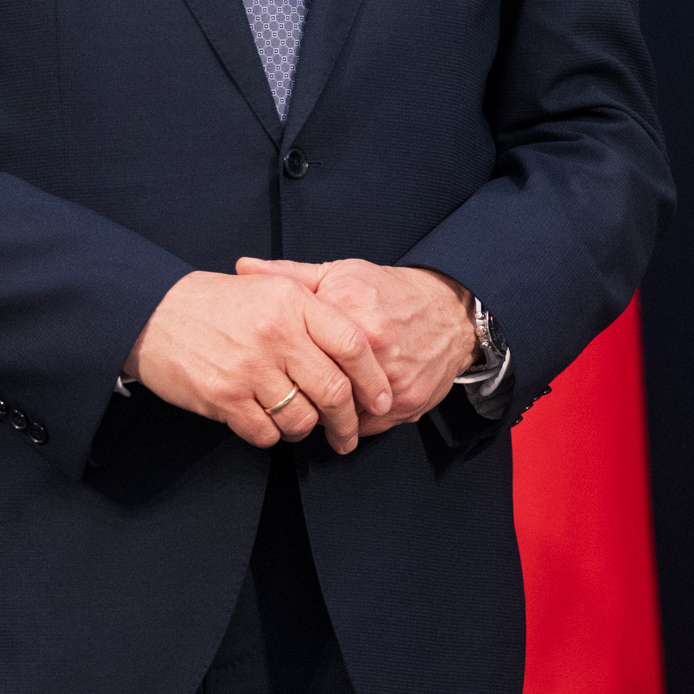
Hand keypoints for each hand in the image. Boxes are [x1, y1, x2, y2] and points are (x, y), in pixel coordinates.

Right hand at [127, 270, 389, 449]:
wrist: (153, 313)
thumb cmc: (217, 303)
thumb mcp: (270, 287)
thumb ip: (314, 310)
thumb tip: (364, 344)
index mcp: (294, 303)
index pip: (352, 345)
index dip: (374, 378)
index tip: (382, 399)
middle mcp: (277, 334)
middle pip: (334, 390)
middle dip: (348, 421)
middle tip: (348, 435)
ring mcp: (249, 368)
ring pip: (302, 419)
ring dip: (306, 429)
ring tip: (301, 424)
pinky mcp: (224, 397)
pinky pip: (265, 433)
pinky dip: (271, 435)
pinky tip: (267, 423)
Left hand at [236, 258, 479, 449]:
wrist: (451, 311)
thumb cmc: (390, 291)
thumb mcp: (341, 274)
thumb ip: (291, 275)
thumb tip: (243, 267)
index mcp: (349, 312)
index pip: (298, 351)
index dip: (280, 365)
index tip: (271, 370)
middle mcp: (374, 348)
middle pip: (319, 389)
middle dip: (301, 397)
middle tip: (287, 397)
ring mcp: (393, 378)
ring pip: (343, 413)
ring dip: (327, 414)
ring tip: (316, 407)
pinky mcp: (408, 402)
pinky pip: (368, 426)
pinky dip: (355, 422)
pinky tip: (347, 411)